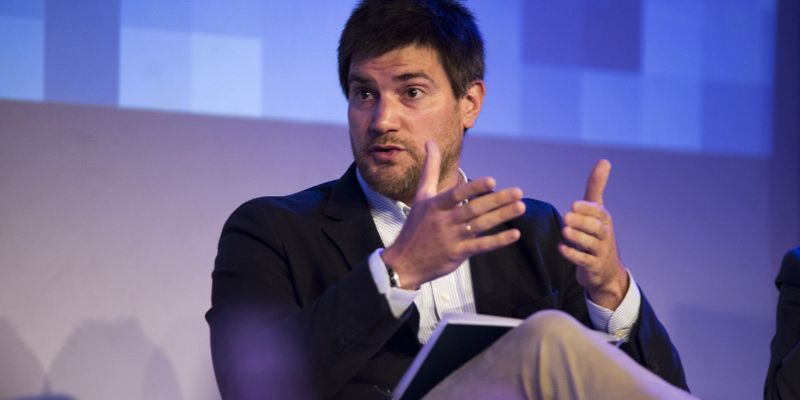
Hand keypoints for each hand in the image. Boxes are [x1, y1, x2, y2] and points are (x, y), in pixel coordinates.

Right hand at [381, 140, 525, 288]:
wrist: (404, 262)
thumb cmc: (415, 225)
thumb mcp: (421, 195)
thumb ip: (430, 169)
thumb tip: (430, 141)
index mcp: (435, 205)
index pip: (457, 195)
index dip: (474, 188)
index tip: (492, 181)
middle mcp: (444, 221)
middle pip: (474, 209)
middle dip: (497, 201)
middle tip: (519, 192)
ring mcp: (452, 238)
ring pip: (481, 226)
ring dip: (502, 216)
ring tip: (521, 207)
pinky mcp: (458, 254)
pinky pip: (481, 246)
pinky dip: (498, 241)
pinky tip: (514, 234)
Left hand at [558, 159, 628, 309]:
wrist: (607, 271)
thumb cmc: (598, 235)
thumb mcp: (597, 211)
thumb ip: (596, 187)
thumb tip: (604, 160)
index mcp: (604, 219)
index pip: (598, 212)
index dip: (587, 209)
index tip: (574, 204)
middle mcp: (604, 235)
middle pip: (595, 228)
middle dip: (582, 222)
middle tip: (566, 216)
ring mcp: (600, 252)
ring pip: (590, 244)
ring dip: (577, 238)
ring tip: (564, 231)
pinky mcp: (593, 267)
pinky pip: (584, 261)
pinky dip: (573, 255)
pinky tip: (560, 248)